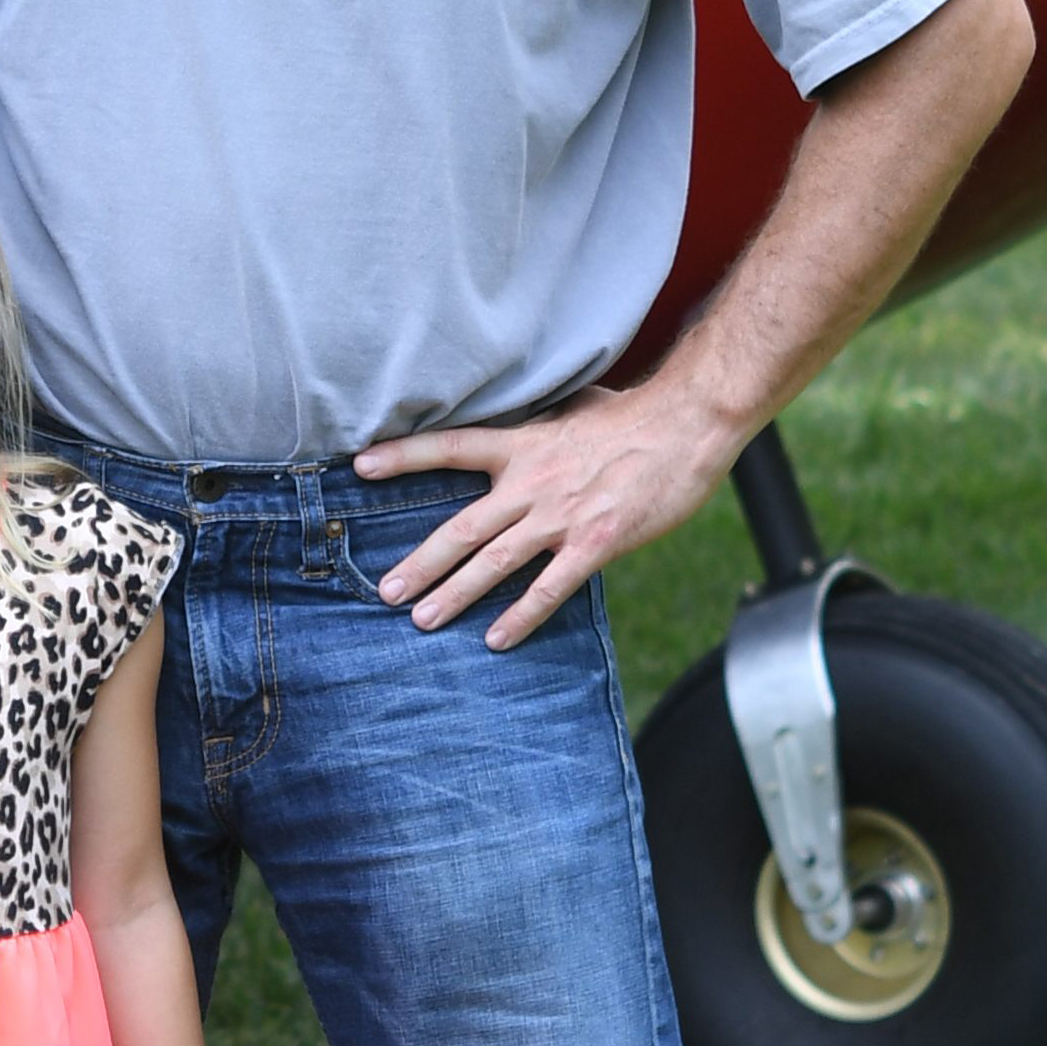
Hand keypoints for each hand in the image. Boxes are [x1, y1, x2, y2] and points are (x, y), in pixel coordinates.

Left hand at [353, 383, 745, 646]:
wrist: (686, 424)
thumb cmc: (633, 415)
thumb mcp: (573, 407)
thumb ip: (539, 422)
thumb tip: (523, 415)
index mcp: (523, 444)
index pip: (450, 447)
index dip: (402, 456)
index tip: (359, 466)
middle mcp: (531, 483)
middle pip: (462, 527)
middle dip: (421, 562)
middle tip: (386, 590)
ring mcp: (561, 517)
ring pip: (496, 563)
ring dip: (456, 594)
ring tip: (422, 620)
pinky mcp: (595, 544)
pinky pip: (550, 588)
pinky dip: (521, 616)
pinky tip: (496, 639)